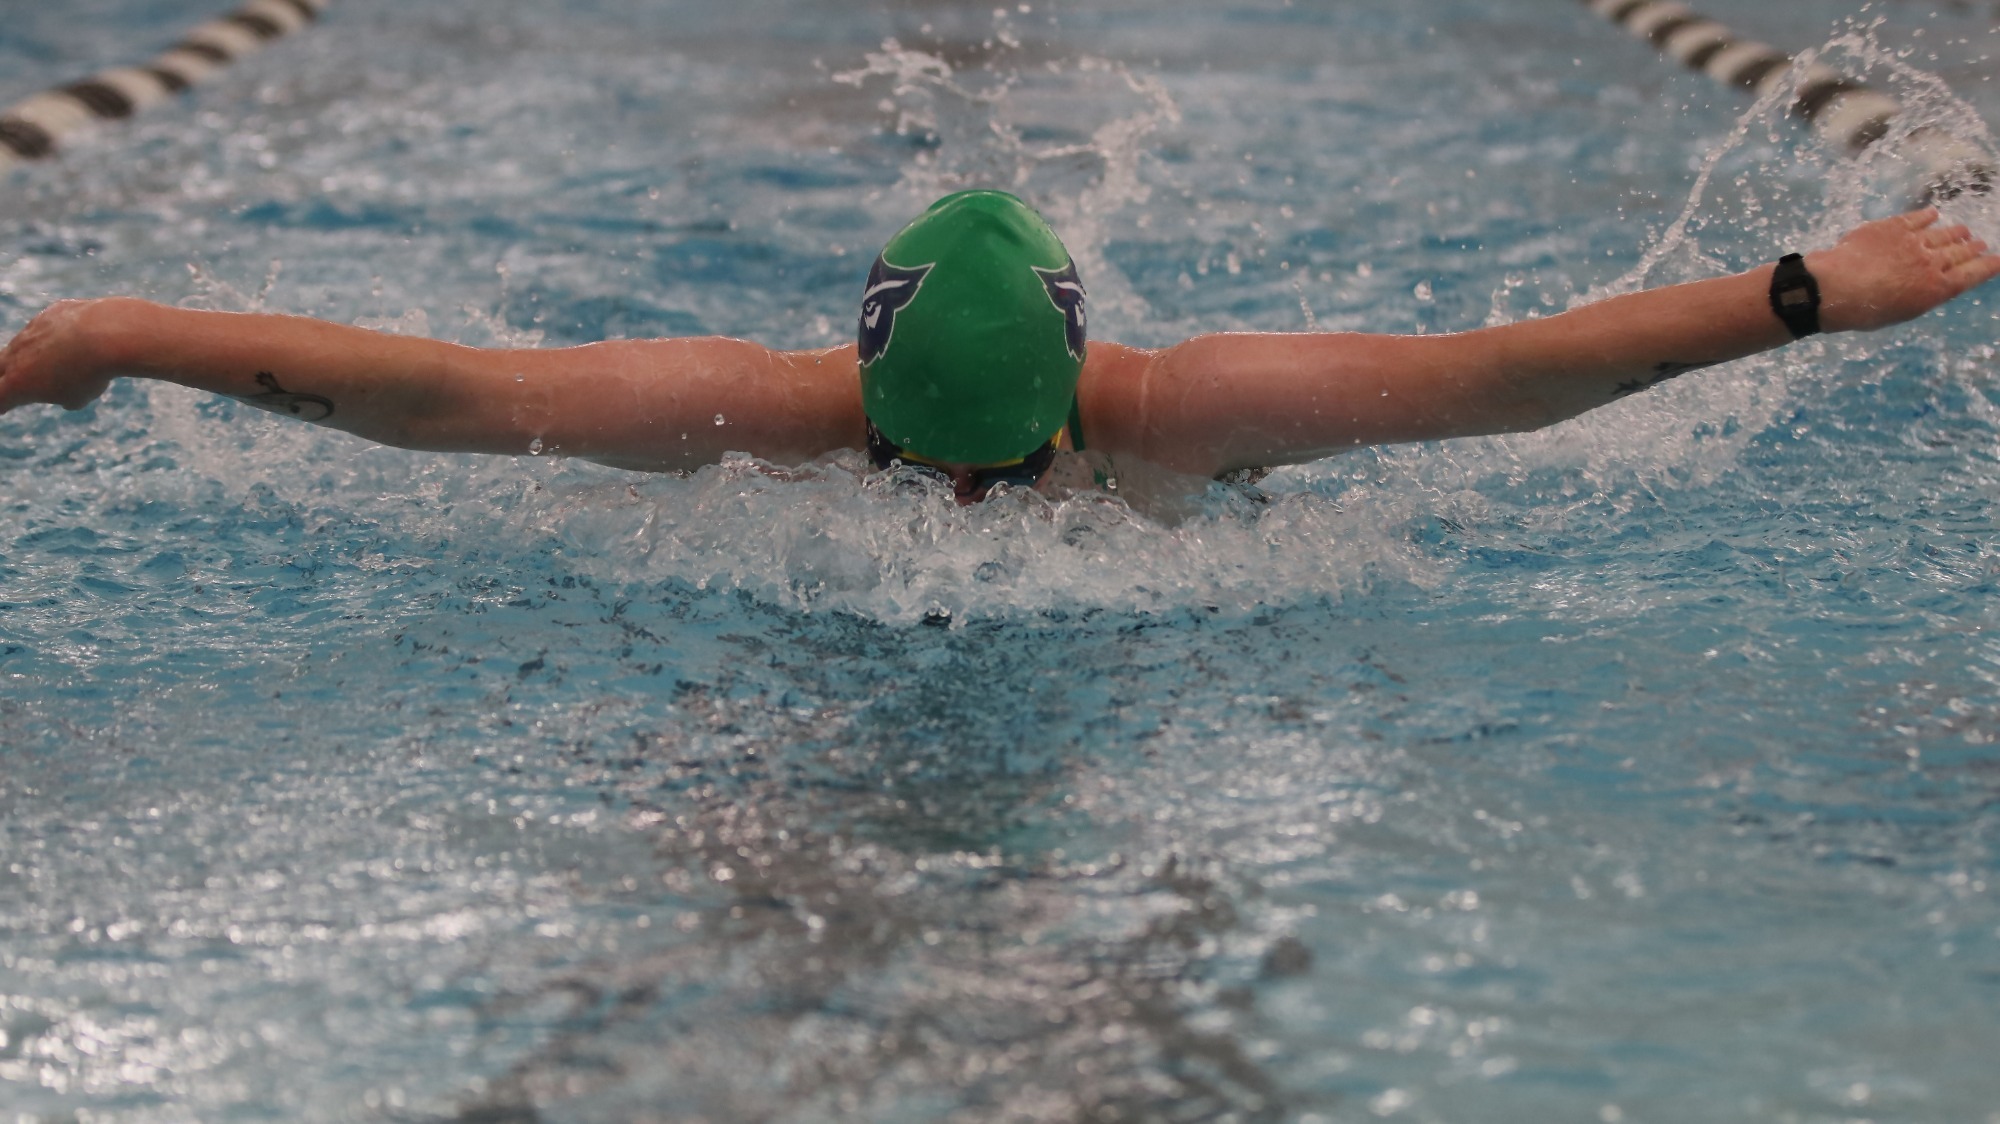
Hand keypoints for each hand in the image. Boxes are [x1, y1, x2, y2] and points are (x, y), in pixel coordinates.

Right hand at [0, 299, 120, 414]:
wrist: (105, 333)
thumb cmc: (90, 374)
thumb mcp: (79, 397)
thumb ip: (66, 398)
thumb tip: (67, 398)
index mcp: (18, 384)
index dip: (2, 404)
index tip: (5, 407)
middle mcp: (16, 355)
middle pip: (0, 366)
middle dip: (5, 376)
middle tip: (13, 382)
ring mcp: (31, 331)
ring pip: (22, 344)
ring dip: (32, 353)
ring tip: (53, 361)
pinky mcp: (49, 314)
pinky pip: (47, 326)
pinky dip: (56, 335)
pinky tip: (78, 338)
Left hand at [1808, 208, 1999, 333]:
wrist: (1835, 288)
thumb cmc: (1864, 311)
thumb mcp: (1902, 312)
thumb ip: (1921, 295)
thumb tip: (1930, 285)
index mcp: (1936, 289)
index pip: (1972, 275)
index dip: (1988, 266)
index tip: (1999, 259)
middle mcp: (1931, 263)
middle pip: (1959, 252)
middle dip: (1972, 248)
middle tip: (1980, 243)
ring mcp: (1913, 242)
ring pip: (1942, 234)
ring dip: (1955, 232)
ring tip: (1963, 231)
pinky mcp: (1892, 227)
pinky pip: (1916, 218)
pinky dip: (1927, 216)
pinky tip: (1933, 214)